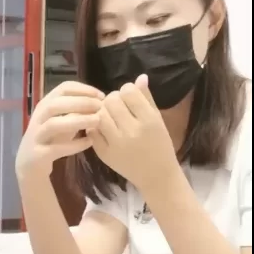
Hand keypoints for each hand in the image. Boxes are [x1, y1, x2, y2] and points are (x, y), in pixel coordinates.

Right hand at [16, 81, 103, 178]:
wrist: (29, 165)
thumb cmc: (50, 140)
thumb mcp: (62, 122)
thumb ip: (75, 112)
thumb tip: (99, 102)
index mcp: (45, 105)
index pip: (62, 89)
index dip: (83, 90)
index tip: (101, 96)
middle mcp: (38, 118)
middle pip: (57, 103)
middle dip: (81, 102)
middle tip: (100, 107)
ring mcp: (36, 136)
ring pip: (54, 124)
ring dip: (78, 120)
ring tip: (97, 122)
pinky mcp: (38, 154)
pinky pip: (57, 148)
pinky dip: (75, 145)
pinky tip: (89, 142)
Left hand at [90, 75, 178, 192]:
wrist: (156, 176)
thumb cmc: (160, 145)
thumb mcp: (158, 120)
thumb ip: (147, 98)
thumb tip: (140, 77)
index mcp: (148, 120)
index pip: (128, 91)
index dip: (127, 91)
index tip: (130, 98)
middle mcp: (131, 131)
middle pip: (111, 101)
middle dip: (113, 99)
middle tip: (118, 107)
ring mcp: (115, 144)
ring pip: (100, 115)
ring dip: (103, 112)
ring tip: (111, 117)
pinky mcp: (104, 154)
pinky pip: (92, 132)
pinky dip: (96, 127)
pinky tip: (105, 129)